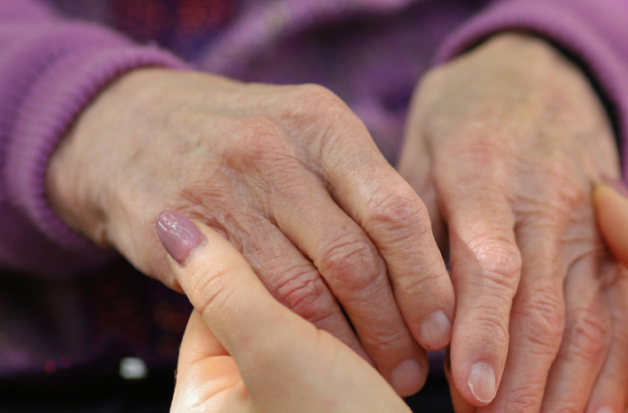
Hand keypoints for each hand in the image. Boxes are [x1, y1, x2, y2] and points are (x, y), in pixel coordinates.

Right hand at [47, 69, 454, 394]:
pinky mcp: (178, 230)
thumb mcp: (304, 134)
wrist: (129, 125)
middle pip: (353, 258)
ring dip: (346, 343)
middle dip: (392, 324)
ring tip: (373, 370)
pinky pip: (247, 298)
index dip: (425, 278)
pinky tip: (312, 356)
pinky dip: (288, 336)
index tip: (442, 325)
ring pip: (302, 290)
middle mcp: (275, 151)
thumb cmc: (241, 139)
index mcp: (322, 123)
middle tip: (413, 366)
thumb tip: (426, 265)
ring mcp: (223, 189)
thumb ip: (358, 186)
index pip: (394, 211)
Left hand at [398, 33, 627, 409]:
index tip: (468, 389)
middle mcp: (544, 201)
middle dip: (518, 375)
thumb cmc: (464, 115)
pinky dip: (600, 367)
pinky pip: (612, 312)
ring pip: (582, 316)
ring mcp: (587, 223)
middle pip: (541, 302)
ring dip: (558, 383)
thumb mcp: (421, 146)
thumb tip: (401, 299)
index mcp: (485, 171)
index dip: (483, 329)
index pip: (490, 261)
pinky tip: (578, 403)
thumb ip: (412, 218)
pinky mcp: (610, 242)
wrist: (540, 75)